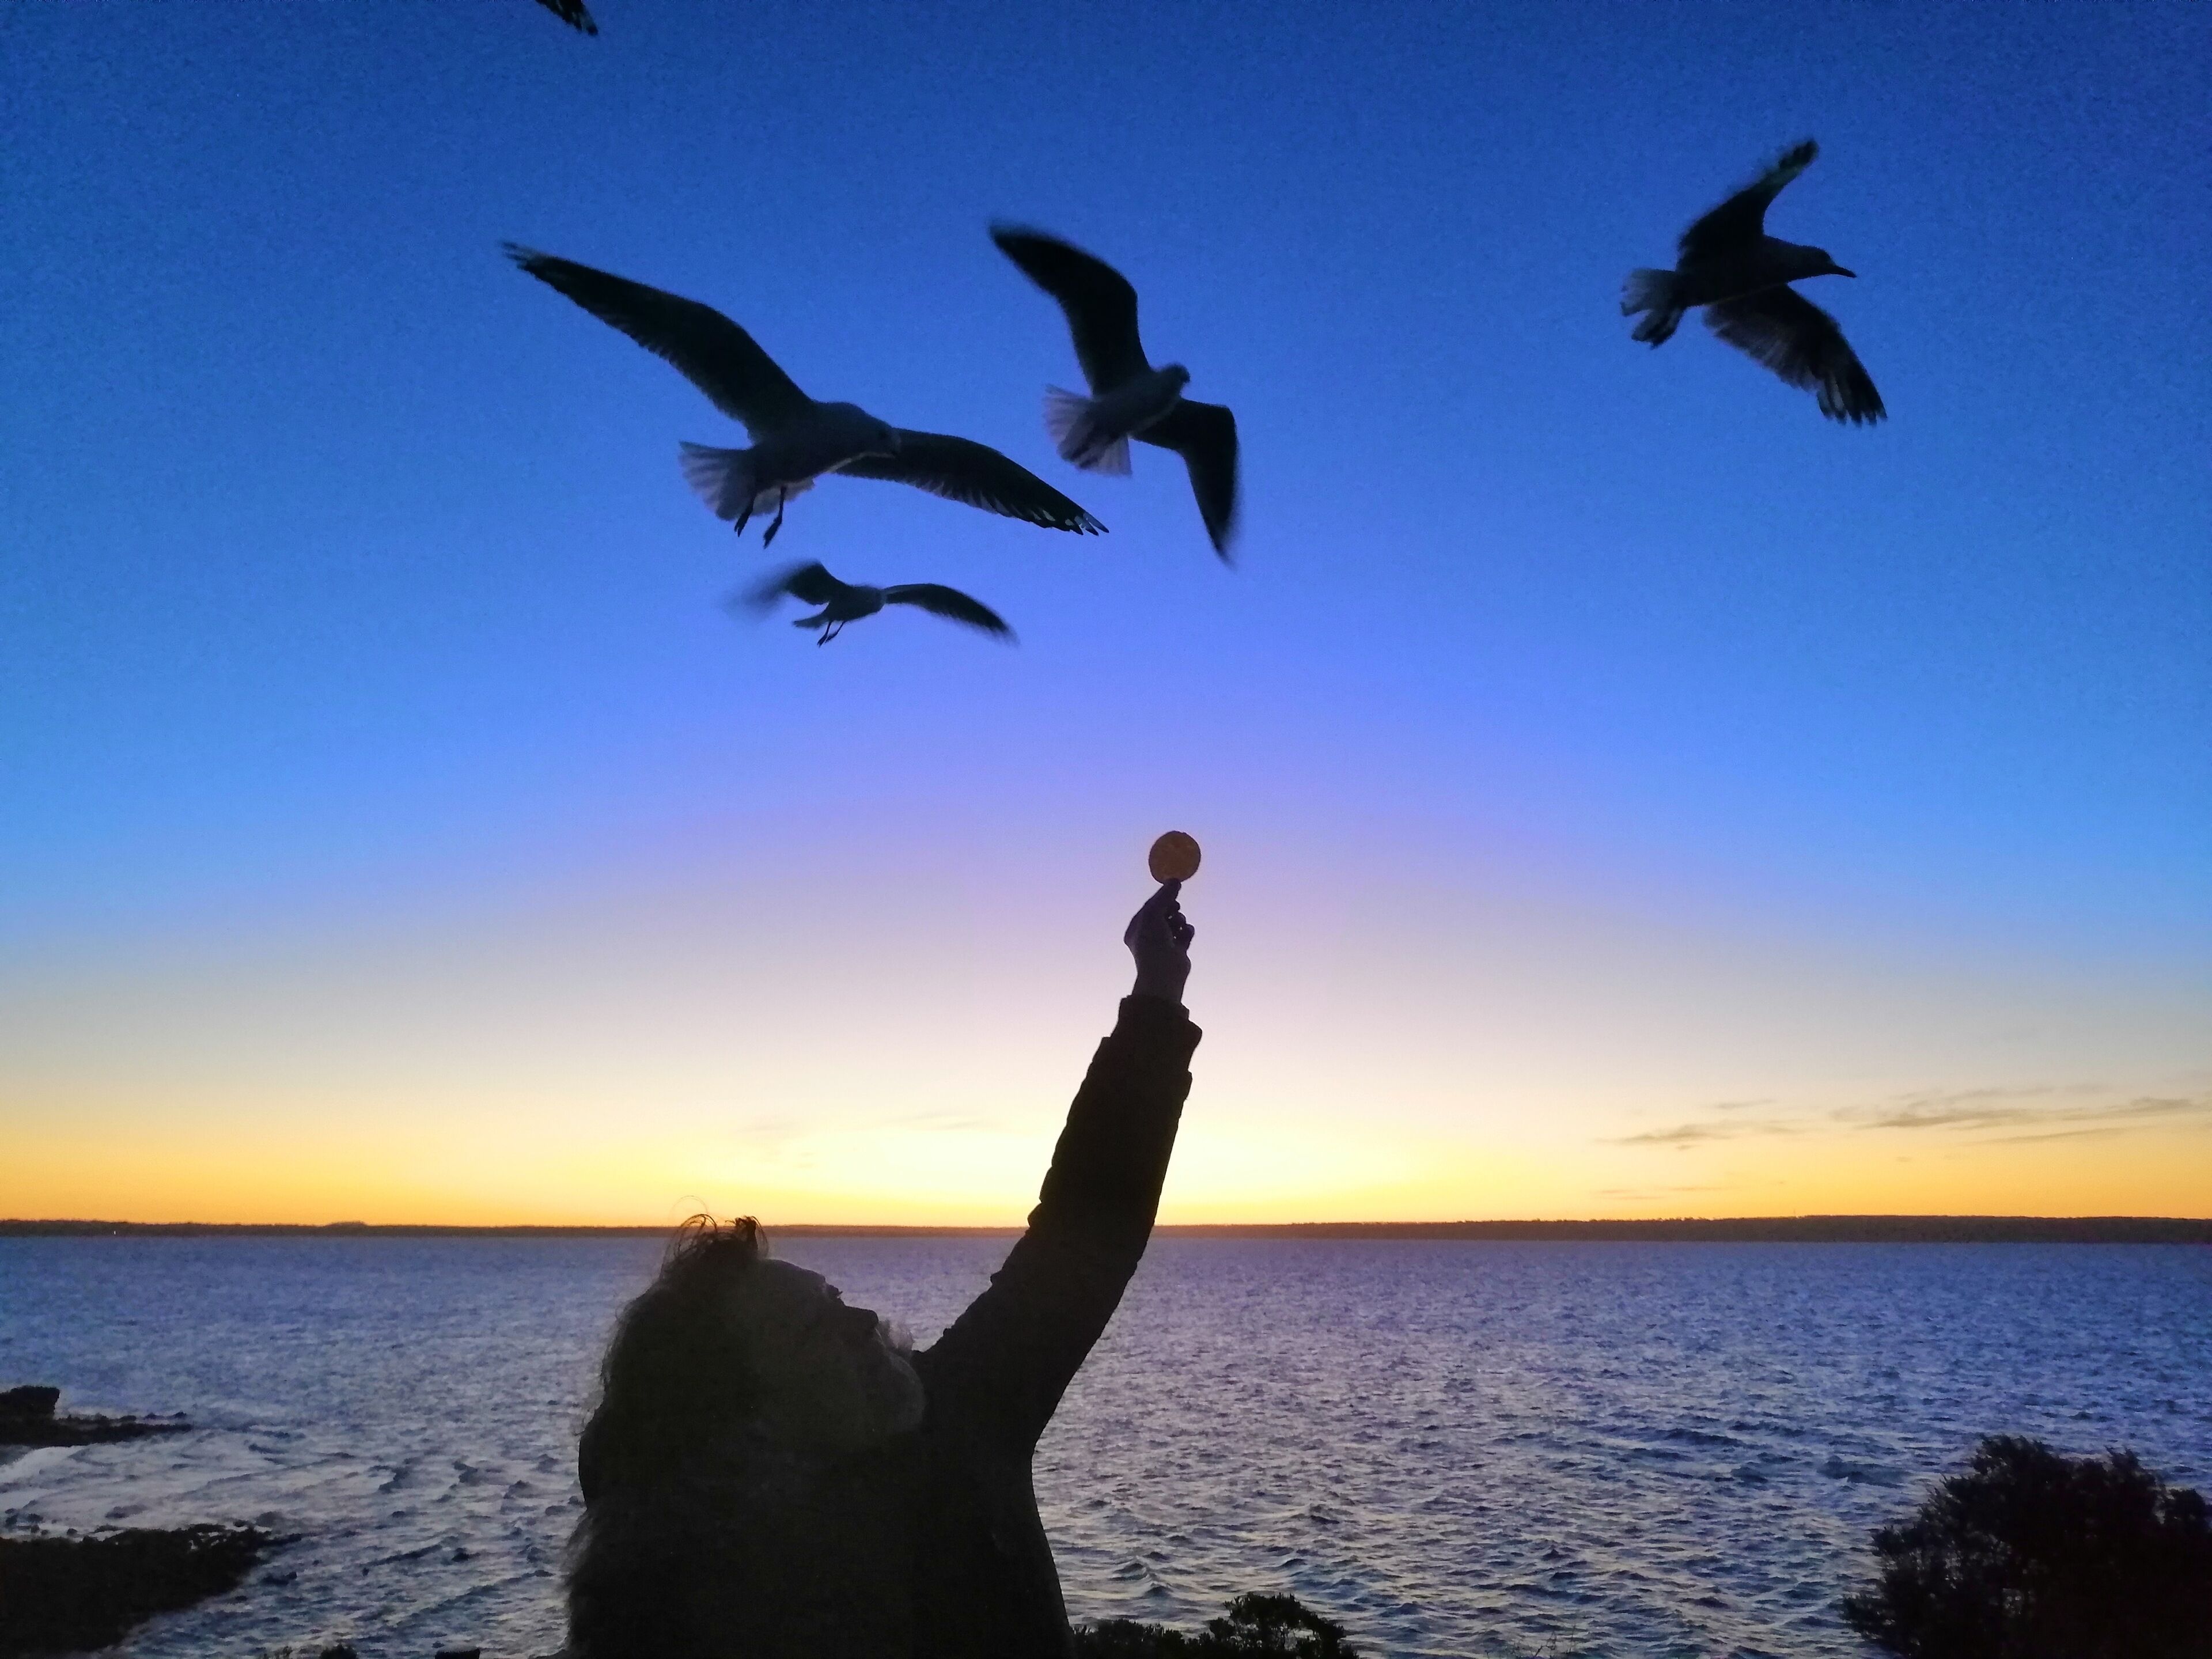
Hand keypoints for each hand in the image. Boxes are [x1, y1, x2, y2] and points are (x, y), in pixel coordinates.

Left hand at [1124, 881, 1194, 1004]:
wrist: (1164, 973)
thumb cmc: (1152, 943)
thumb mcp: (1154, 914)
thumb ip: (1164, 896)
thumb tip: (1175, 880)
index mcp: (1136, 929)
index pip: (1149, 907)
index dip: (1161, 896)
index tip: (1174, 886)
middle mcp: (1148, 936)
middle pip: (1163, 913)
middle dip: (1171, 908)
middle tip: (1175, 906)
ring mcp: (1163, 944)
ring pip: (1175, 923)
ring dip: (1179, 919)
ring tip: (1179, 923)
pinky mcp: (1178, 951)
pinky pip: (1185, 934)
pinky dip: (1187, 931)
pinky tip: (1186, 933)